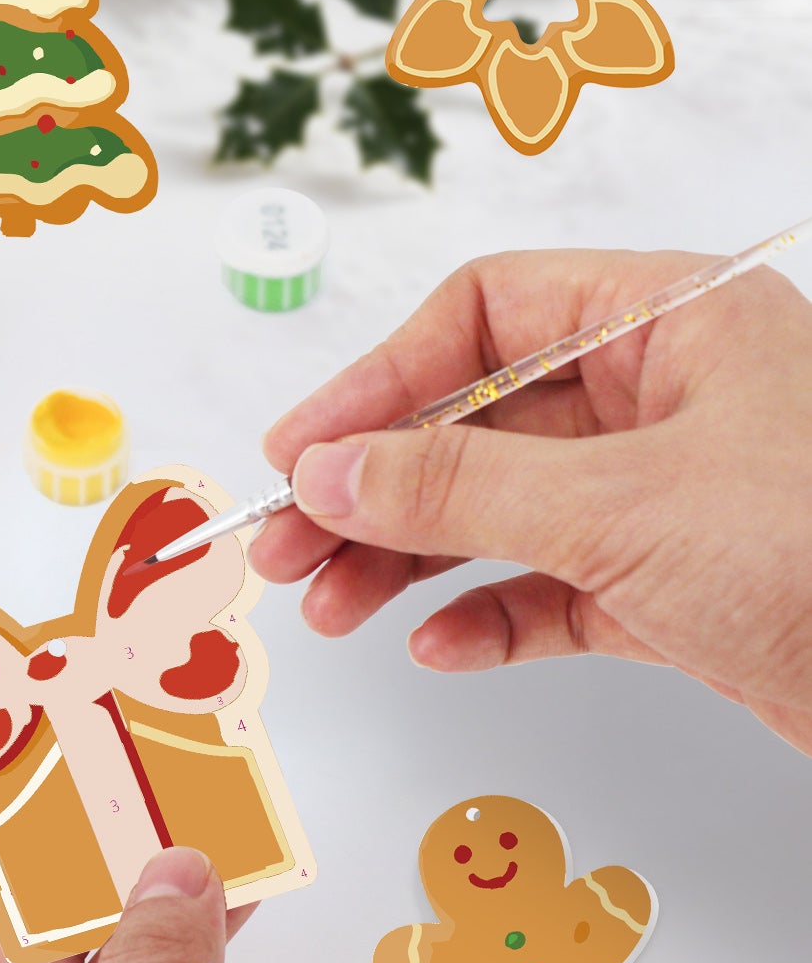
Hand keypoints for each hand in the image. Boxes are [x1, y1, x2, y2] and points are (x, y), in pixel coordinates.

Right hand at [250, 250, 811, 754]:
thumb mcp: (620, 507)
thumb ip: (456, 486)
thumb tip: (325, 472)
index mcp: (669, 322)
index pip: (483, 316)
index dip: (377, 379)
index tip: (302, 450)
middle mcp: (664, 397)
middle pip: (475, 422)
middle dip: (374, 488)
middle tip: (288, 547)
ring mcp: (667, 493)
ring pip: (501, 510)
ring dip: (409, 559)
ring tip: (331, 609)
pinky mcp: (674, 584)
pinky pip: (553, 586)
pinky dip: (490, 615)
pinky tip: (440, 645)